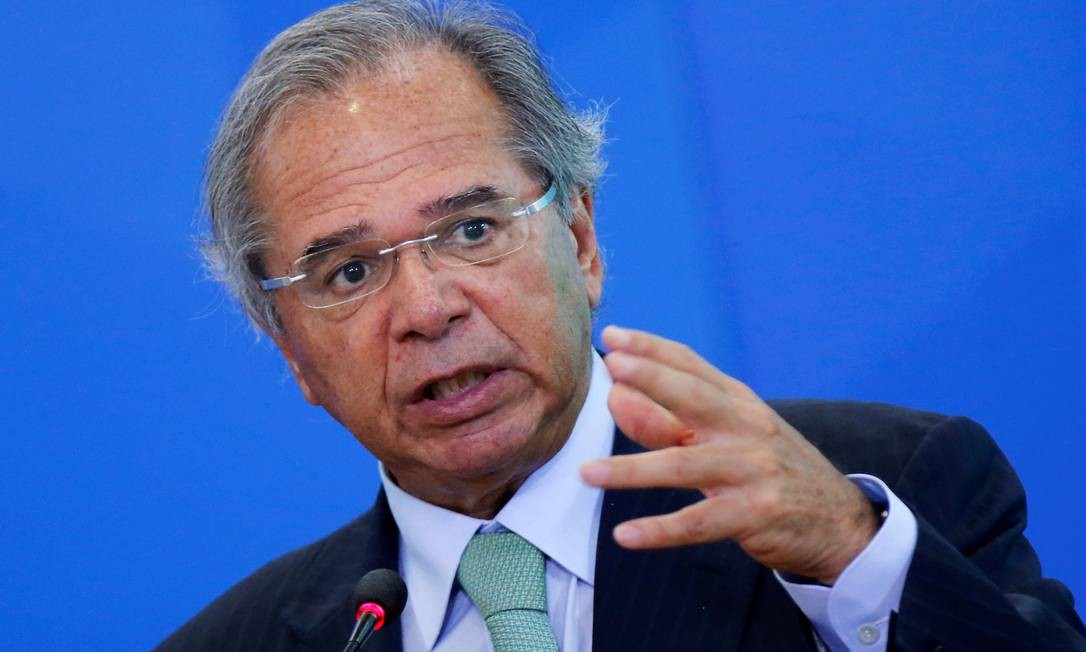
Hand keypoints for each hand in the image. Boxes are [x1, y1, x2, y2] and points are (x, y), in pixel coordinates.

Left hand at [580, 326, 878, 584]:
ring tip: (586, 473)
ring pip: (683, 465)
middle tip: (611, 369)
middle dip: (651, 380)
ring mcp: (752, 470)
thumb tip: (616, 398)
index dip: (651, 349)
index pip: (691, 366)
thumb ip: (673, 419)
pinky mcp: (755, 513)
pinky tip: (625, 534)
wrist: (839, 521)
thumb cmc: (770, 472)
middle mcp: (746, 428)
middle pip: (693, 397)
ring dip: (631, 469)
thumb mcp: (728, 438)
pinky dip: (660, 529)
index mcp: (739, 403)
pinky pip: (699, 522)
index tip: (613, 336)